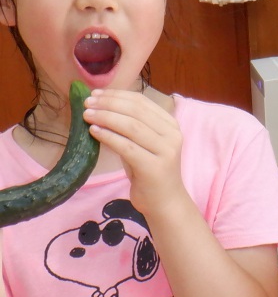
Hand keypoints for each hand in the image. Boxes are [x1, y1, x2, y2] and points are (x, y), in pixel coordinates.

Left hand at [83, 89, 182, 216]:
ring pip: (132, 126)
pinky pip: (127, 147)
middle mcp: (172, 135)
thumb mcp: (142, 144)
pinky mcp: (154, 167)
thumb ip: (131, 127)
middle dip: (108, 104)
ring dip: (106, 118)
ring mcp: (166, 151)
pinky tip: (94, 132)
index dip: (117, 95)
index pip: (142, 102)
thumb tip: (100, 107)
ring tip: (87, 116)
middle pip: (136, 112)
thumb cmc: (150, 172)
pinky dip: (109, 137)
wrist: (165, 202)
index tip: (96, 94)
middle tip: (87, 104)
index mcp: (170, 125)